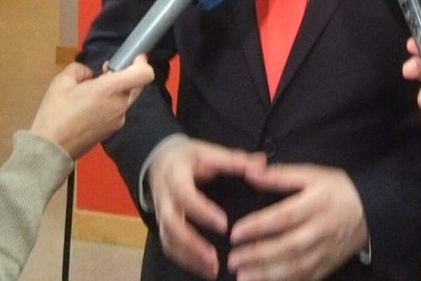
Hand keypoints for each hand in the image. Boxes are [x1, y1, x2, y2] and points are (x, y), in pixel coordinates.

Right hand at [28, 59, 153, 159]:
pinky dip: (110, 104)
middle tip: (106, 72)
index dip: (142, 63)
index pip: (144, 74)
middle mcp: (120, 105)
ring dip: (115, 91)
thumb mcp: (62, 81)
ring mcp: (118, 120)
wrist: (51, 149)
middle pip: (136, 85)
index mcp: (110, 90)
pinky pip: (118, 110)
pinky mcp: (113, 131)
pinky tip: (90, 108)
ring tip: (92, 92)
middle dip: (125, 75)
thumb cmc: (56, 113)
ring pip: (126, 98)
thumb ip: (80, 70)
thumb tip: (89, 74)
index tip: (133, 58)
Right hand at [148, 137, 266, 278]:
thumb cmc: (189, 158)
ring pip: (169, 239)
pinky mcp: (163, 226)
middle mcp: (165, 197)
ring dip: (189, 257)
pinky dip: (185, 260)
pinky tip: (204, 270)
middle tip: (214, 258)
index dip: (202, 211)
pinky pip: (169, 246)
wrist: (160, 160)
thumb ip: (233, 160)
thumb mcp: (208, 151)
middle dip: (192, 243)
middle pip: (172, 224)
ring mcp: (161, 214)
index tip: (224, 224)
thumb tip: (261, 163)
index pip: (185, 195)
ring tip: (212, 270)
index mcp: (176, 175)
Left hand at [228, 162, 366, 280]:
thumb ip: (280, 175)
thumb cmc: (338, 190)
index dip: (258, 226)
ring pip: (296, 267)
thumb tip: (251, 172)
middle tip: (233, 259)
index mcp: (316, 204)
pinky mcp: (328, 266)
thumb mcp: (313, 174)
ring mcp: (325, 252)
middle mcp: (320, 230)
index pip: (284, 217)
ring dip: (268, 275)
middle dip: (258, 255)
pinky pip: (306, 278)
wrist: (372, 211)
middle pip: (288, 246)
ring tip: (243, 276)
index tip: (235, 232)